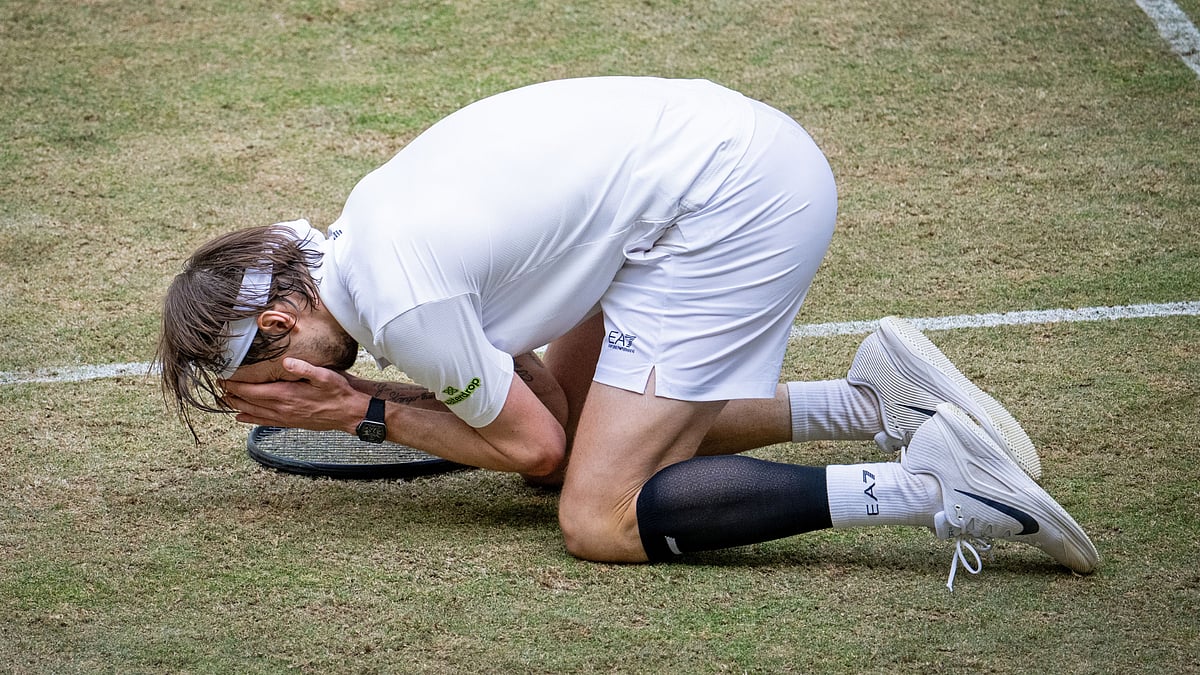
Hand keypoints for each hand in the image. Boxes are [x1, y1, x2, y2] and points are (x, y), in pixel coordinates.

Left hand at [222, 358, 368, 433]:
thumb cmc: (338, 392)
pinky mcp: (289, 423)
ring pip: (253, 412)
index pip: (252, 390)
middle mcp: (282, 408)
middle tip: (218, 385)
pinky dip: (249, 419)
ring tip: (223, 398)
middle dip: (231, 393)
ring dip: (236, 405)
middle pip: (248, 401)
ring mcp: (285, 417)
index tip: (222, 377)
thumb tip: (286, 362)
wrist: (349, 413)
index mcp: (286, 395)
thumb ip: (305, 368)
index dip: (235, 384)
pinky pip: (263, 422)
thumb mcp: (326, 376)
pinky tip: (240, 417)